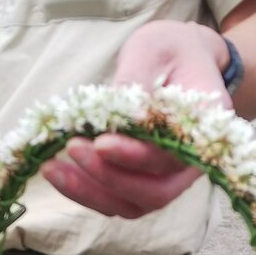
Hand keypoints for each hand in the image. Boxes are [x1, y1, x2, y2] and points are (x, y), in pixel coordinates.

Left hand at [41, 21, 230, 218]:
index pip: (172, 157)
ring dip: (91, 192)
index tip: (100, 142)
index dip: (136, 156)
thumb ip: (136, 81)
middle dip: (109, 178)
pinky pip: (117, 200)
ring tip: (52, 169)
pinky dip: (86, 191)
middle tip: (73, 149)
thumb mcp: (153, 49)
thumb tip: (121, 117)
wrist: (179, 62)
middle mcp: (191, 163)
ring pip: (133, 205)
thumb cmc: (169, 51)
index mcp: (204, 128)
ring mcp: (169, 178)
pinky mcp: (144, 182)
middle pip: (155, 193)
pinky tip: (58, 172)